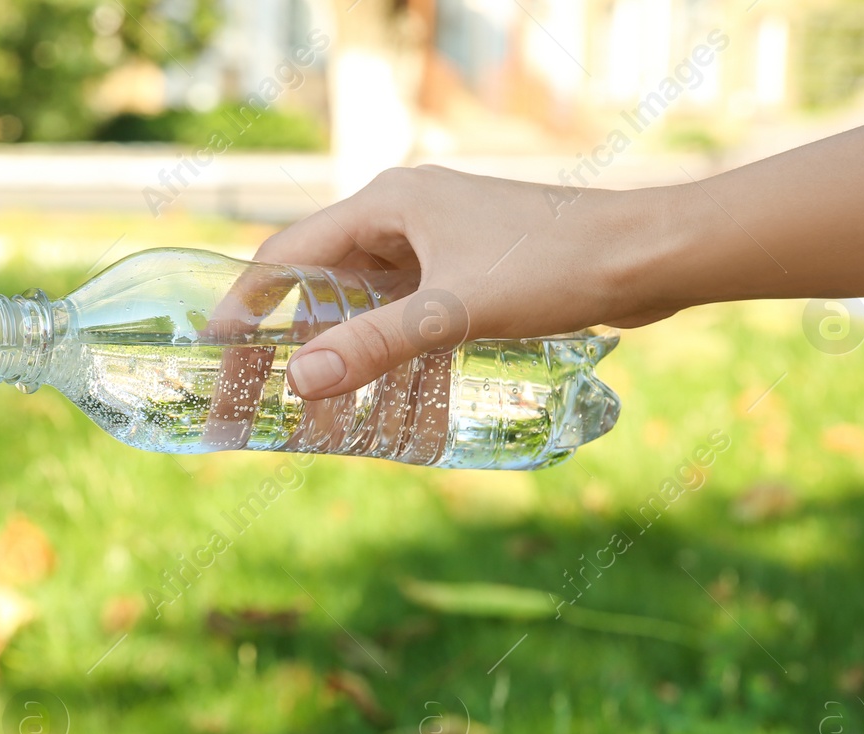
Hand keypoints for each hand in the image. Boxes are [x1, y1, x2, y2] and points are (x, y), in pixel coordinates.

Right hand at [255, 165, 678, 399]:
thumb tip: (300, 380)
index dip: (248, 298)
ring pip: (369, 294)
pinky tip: (388, 386)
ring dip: (346, 343)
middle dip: (295, 332)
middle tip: (267, 387)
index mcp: (389, 203)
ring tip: (322, 400)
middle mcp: (407, 212)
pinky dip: (390, 342)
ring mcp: (440, 237)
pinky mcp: (470, 263)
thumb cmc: (555, 268)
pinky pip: (408, 304)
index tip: (216, 343)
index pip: (291, 250)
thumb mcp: (454, 312)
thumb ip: (375, 346)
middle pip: (325, 274)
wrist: (648, 254)